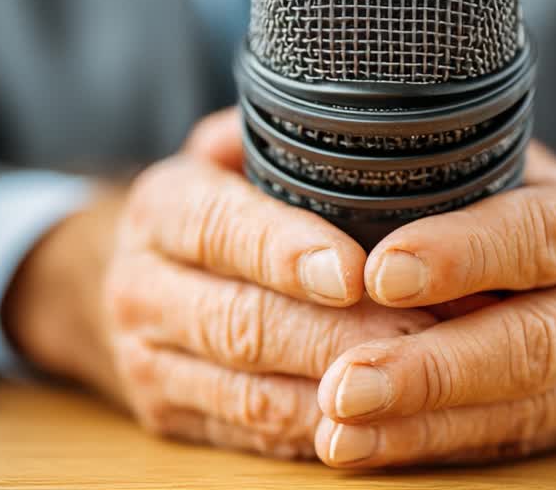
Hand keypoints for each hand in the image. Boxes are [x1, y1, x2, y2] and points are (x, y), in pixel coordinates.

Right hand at [4, 109, 436, 458]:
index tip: (354, 270)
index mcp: (161, 209)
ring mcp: (147, 361)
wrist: (129, 284)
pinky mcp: (169, 418)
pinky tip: (380, 424)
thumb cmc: (215, 211)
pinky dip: (322, 433)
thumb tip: (357, 119)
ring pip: (252, 391)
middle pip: (243, 321)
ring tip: (418, 384)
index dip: (287, 252)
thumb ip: (275, 136)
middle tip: (426, 336)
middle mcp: (140, 286)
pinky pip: (256, 436)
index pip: (221, 228)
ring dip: (340, 394)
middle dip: (340, 335)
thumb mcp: (227, 155)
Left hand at [313, 143, 555, 467]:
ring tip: (337, 432)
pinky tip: (365, 448)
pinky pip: (506, 444)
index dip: (463, 254)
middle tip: (344, 385)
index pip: (536, 234)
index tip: (380, 272)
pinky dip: (430, 448)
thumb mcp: (499, 162)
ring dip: (419, 427)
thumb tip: (339, 179)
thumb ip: (439, 170)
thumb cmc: (518, 200)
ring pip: (517, 410)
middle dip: (431, 370)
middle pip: (530, 343)